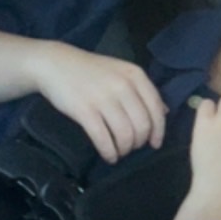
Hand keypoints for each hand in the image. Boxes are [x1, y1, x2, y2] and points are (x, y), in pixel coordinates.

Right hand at [30, 41, 166, 162]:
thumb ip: (142, 91)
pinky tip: (109, 156)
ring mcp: (103, 98)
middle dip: (139, 142)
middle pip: (142, 125)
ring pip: (125, 135)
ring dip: (125, 149)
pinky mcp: (85, 110)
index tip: (155, 144)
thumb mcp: (121, 73)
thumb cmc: (91, 70)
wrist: (55, 64)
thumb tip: (165, 112)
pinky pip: (103, 139)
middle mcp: (123, 86)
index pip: (156, 108)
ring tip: (119, 152)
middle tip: (132, 148)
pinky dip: (109, 152)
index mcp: (135, 75)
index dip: (158, 131)